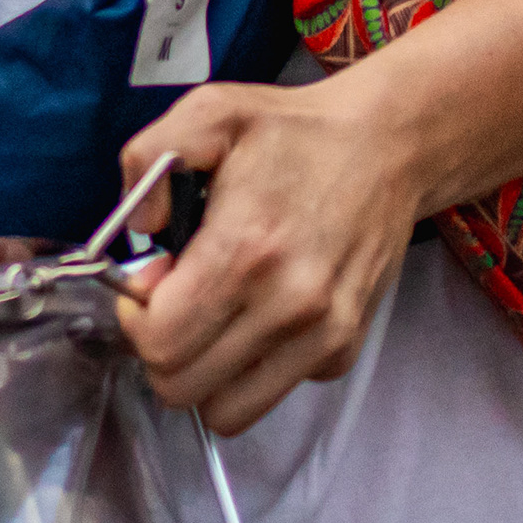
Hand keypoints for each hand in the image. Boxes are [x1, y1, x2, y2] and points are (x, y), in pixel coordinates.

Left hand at [113, 74, 422, 434]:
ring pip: (227, 410)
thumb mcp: (209, 111)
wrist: (387, 146)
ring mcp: (322, 335)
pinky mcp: (344, 348)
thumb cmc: (293, 131)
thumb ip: (150, 163)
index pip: (159, 342)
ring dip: (204, 371)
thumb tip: (139, 232)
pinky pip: (273, 391)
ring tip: (213, 315)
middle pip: (182, 386)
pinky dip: (254, 366)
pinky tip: (261, 311)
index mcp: (245, 249)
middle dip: (162, 347)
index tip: (152, 281)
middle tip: (176, 298)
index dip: (135, 316)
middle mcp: (288, 304)